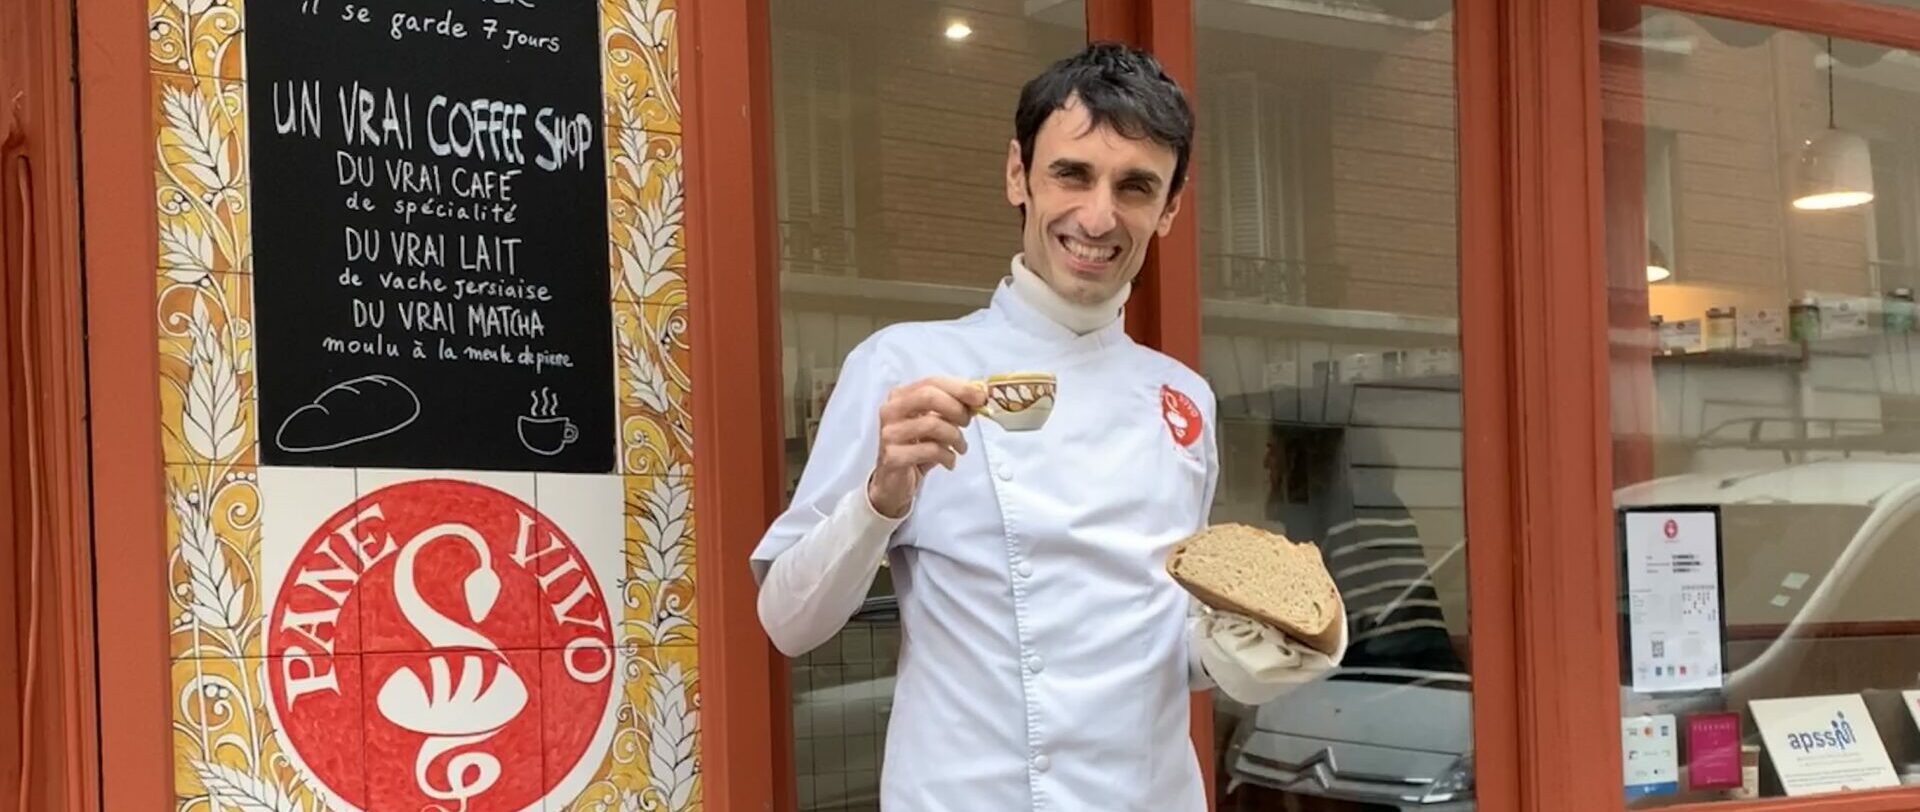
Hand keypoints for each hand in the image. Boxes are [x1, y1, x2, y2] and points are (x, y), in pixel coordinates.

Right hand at [867, 377, 986, 517]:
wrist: (895, 482)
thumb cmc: (917, 448)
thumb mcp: (936, 423)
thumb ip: (953, 408)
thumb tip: (979, 396)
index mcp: (900, 396)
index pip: (931, 382)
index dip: (959, 388)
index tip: (980, 397)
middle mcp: (891, 410)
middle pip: (928, 396)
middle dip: (955, 408)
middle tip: (967, 422)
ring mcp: (890, 433)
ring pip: (932, 424)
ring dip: (955, 436)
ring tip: (961, 447)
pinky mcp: (893, 456)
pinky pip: (930, 450)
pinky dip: (947, 456)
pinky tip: (950, 461)